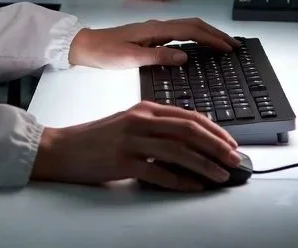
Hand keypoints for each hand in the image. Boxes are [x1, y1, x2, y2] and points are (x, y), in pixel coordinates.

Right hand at [31, 100, 240, 189]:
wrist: (63, 149)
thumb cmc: (97, 138)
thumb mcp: (129, 123)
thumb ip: (155, 126)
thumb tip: (188, 140)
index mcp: (145, 108)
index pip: (188, 116)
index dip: (213, 129)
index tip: (230, 142)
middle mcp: (141, 120)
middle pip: (188, 130)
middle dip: (216, 145)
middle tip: (234, 158)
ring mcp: (132, 140)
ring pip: (179, 151)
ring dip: (205, 165)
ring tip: (221, 175)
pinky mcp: (123, 162)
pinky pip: (159, 172)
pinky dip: (180, 181)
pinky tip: (194, 187)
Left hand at [68, 17, 239, 68]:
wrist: (85, 46)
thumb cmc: (104, 52)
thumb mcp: (130, 58)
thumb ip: (157, 57)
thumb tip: (185, 57)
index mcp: (155, 30)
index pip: (191, 31)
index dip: (212, 39)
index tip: (229, 48)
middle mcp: (158, 27)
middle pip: (193, 25)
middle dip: (215, 34)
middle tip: (233, 46)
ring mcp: (154, 31)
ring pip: (187, 28)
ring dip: (206, 35)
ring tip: (222, 46)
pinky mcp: (150, 37)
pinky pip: (179, 35)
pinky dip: (194, 39)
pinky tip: (197, 49)